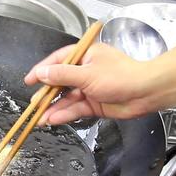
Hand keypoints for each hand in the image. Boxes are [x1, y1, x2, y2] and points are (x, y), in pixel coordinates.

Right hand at [24, 43, 155, 123]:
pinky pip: (76, 108)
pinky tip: (53, 119)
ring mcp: (90, 88)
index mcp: (85, 56)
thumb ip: (62, 74)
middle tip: (34, 104)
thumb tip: (42, 72)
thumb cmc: (121, 76)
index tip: (29, 80)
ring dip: (54, 108)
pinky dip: (65, 114)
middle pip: (61, 82)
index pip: (58, 61)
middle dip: (47, 94)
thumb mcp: (87, 74)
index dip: (42, 70)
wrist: (146, 93)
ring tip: (40, 118)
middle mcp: (86, 71)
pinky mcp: (95, 104)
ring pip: (67, 98)